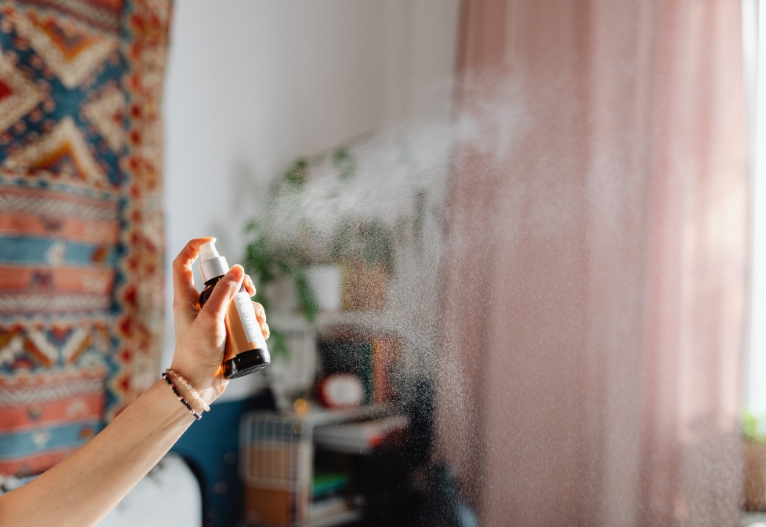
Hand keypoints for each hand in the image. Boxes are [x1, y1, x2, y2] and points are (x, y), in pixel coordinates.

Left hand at [168, 238, 268, 405]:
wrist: (198, 387)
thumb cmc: (196, 353)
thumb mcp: (210, 320)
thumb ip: (223, 293)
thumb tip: (238, 270)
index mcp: (186, 299)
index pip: (184, 264)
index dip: (194, 248)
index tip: (213, 243)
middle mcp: (200, 306)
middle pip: (222, 281)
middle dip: (241, 284)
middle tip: (250, 292)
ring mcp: (215, 320)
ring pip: (238, 302)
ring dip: (253, 309)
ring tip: (258, 323)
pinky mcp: (228, 334)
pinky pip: (245, 321)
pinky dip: (256, 324)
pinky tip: (262, 334)